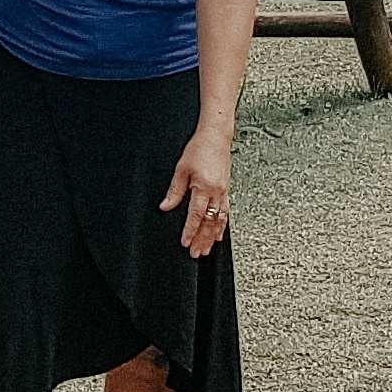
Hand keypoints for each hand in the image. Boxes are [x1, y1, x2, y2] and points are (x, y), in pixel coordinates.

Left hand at [160, 127, 233, 257]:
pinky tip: (218, 234)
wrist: (216, 138)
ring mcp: (223, 193)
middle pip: (209, 222)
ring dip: (212, 237)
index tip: (185, 243)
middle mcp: (216, 193)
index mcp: (204, 188)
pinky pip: (225, 213)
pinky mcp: (226, 190)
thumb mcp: (181, 169)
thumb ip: (174, 191)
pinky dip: (221, 226)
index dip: (190, 231)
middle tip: (196, 253)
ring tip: (207, 249)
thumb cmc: (199, 150)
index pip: (196, 215)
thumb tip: (165, 207)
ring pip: (219, 220)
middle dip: (202, 240)